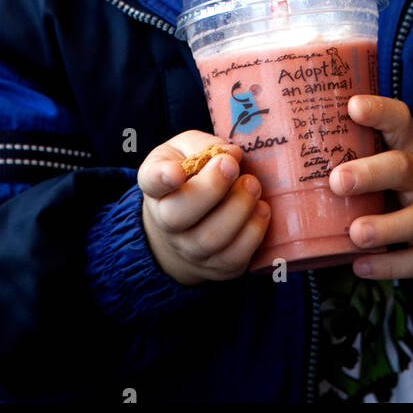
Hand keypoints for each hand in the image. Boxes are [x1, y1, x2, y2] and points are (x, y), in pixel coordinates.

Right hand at [138, 131, 269, 285]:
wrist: (187, 226)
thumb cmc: (190, 177)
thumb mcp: (187, 150)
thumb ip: (203, 146)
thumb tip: (232, 154)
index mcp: (157, 186)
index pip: (151, 181)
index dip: (162, 178)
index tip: (176, 172)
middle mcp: (166, 223)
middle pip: (179, 216)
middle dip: (211, 189)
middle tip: (232, 166)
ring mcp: (190, 250)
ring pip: (211, 239)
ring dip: (238, 208)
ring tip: (252, 184)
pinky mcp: (217, 267)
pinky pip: (234, 257)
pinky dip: (253, 231)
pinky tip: (261, 209)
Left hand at [329, 95, 412, 279]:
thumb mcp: (400, 151)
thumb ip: (362, 146)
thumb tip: (292, 145)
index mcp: (411, 145)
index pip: (398, 119)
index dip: (378, 111)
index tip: (353, 106)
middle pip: (404, 169)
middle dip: (371, 175)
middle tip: (338, 181)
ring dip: (385, 227)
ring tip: (355, 233)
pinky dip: (391, 266)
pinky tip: (361, 265)